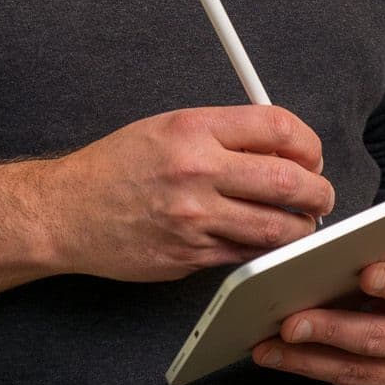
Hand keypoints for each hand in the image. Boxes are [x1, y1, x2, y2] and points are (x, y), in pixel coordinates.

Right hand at [41, 105, 333, 283]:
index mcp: (193, 129)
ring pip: (278, 228)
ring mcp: (194, 217)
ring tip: (299, 223)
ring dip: (301, 228)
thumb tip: (280, 147)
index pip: (277, 127)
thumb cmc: (115, 167)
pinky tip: (264, 243)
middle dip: (318, 192)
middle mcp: (196, 170)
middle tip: (320, 196)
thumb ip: (222, 133)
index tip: (311, 156)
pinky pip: (248, 256)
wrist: (65, 211)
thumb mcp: (165, 127)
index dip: (308, 144)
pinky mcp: (190, 255)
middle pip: (289, 181)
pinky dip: (265, 252)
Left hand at [250, 259, 384, 384]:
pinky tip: (280, 358)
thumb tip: (332, 251)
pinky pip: (345, 384)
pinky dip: (309, 369)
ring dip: (305, 360)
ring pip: (355, 371)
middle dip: (331, 330)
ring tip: (267, 348)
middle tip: (291, 324)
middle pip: (378, 337)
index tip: (366, 275)